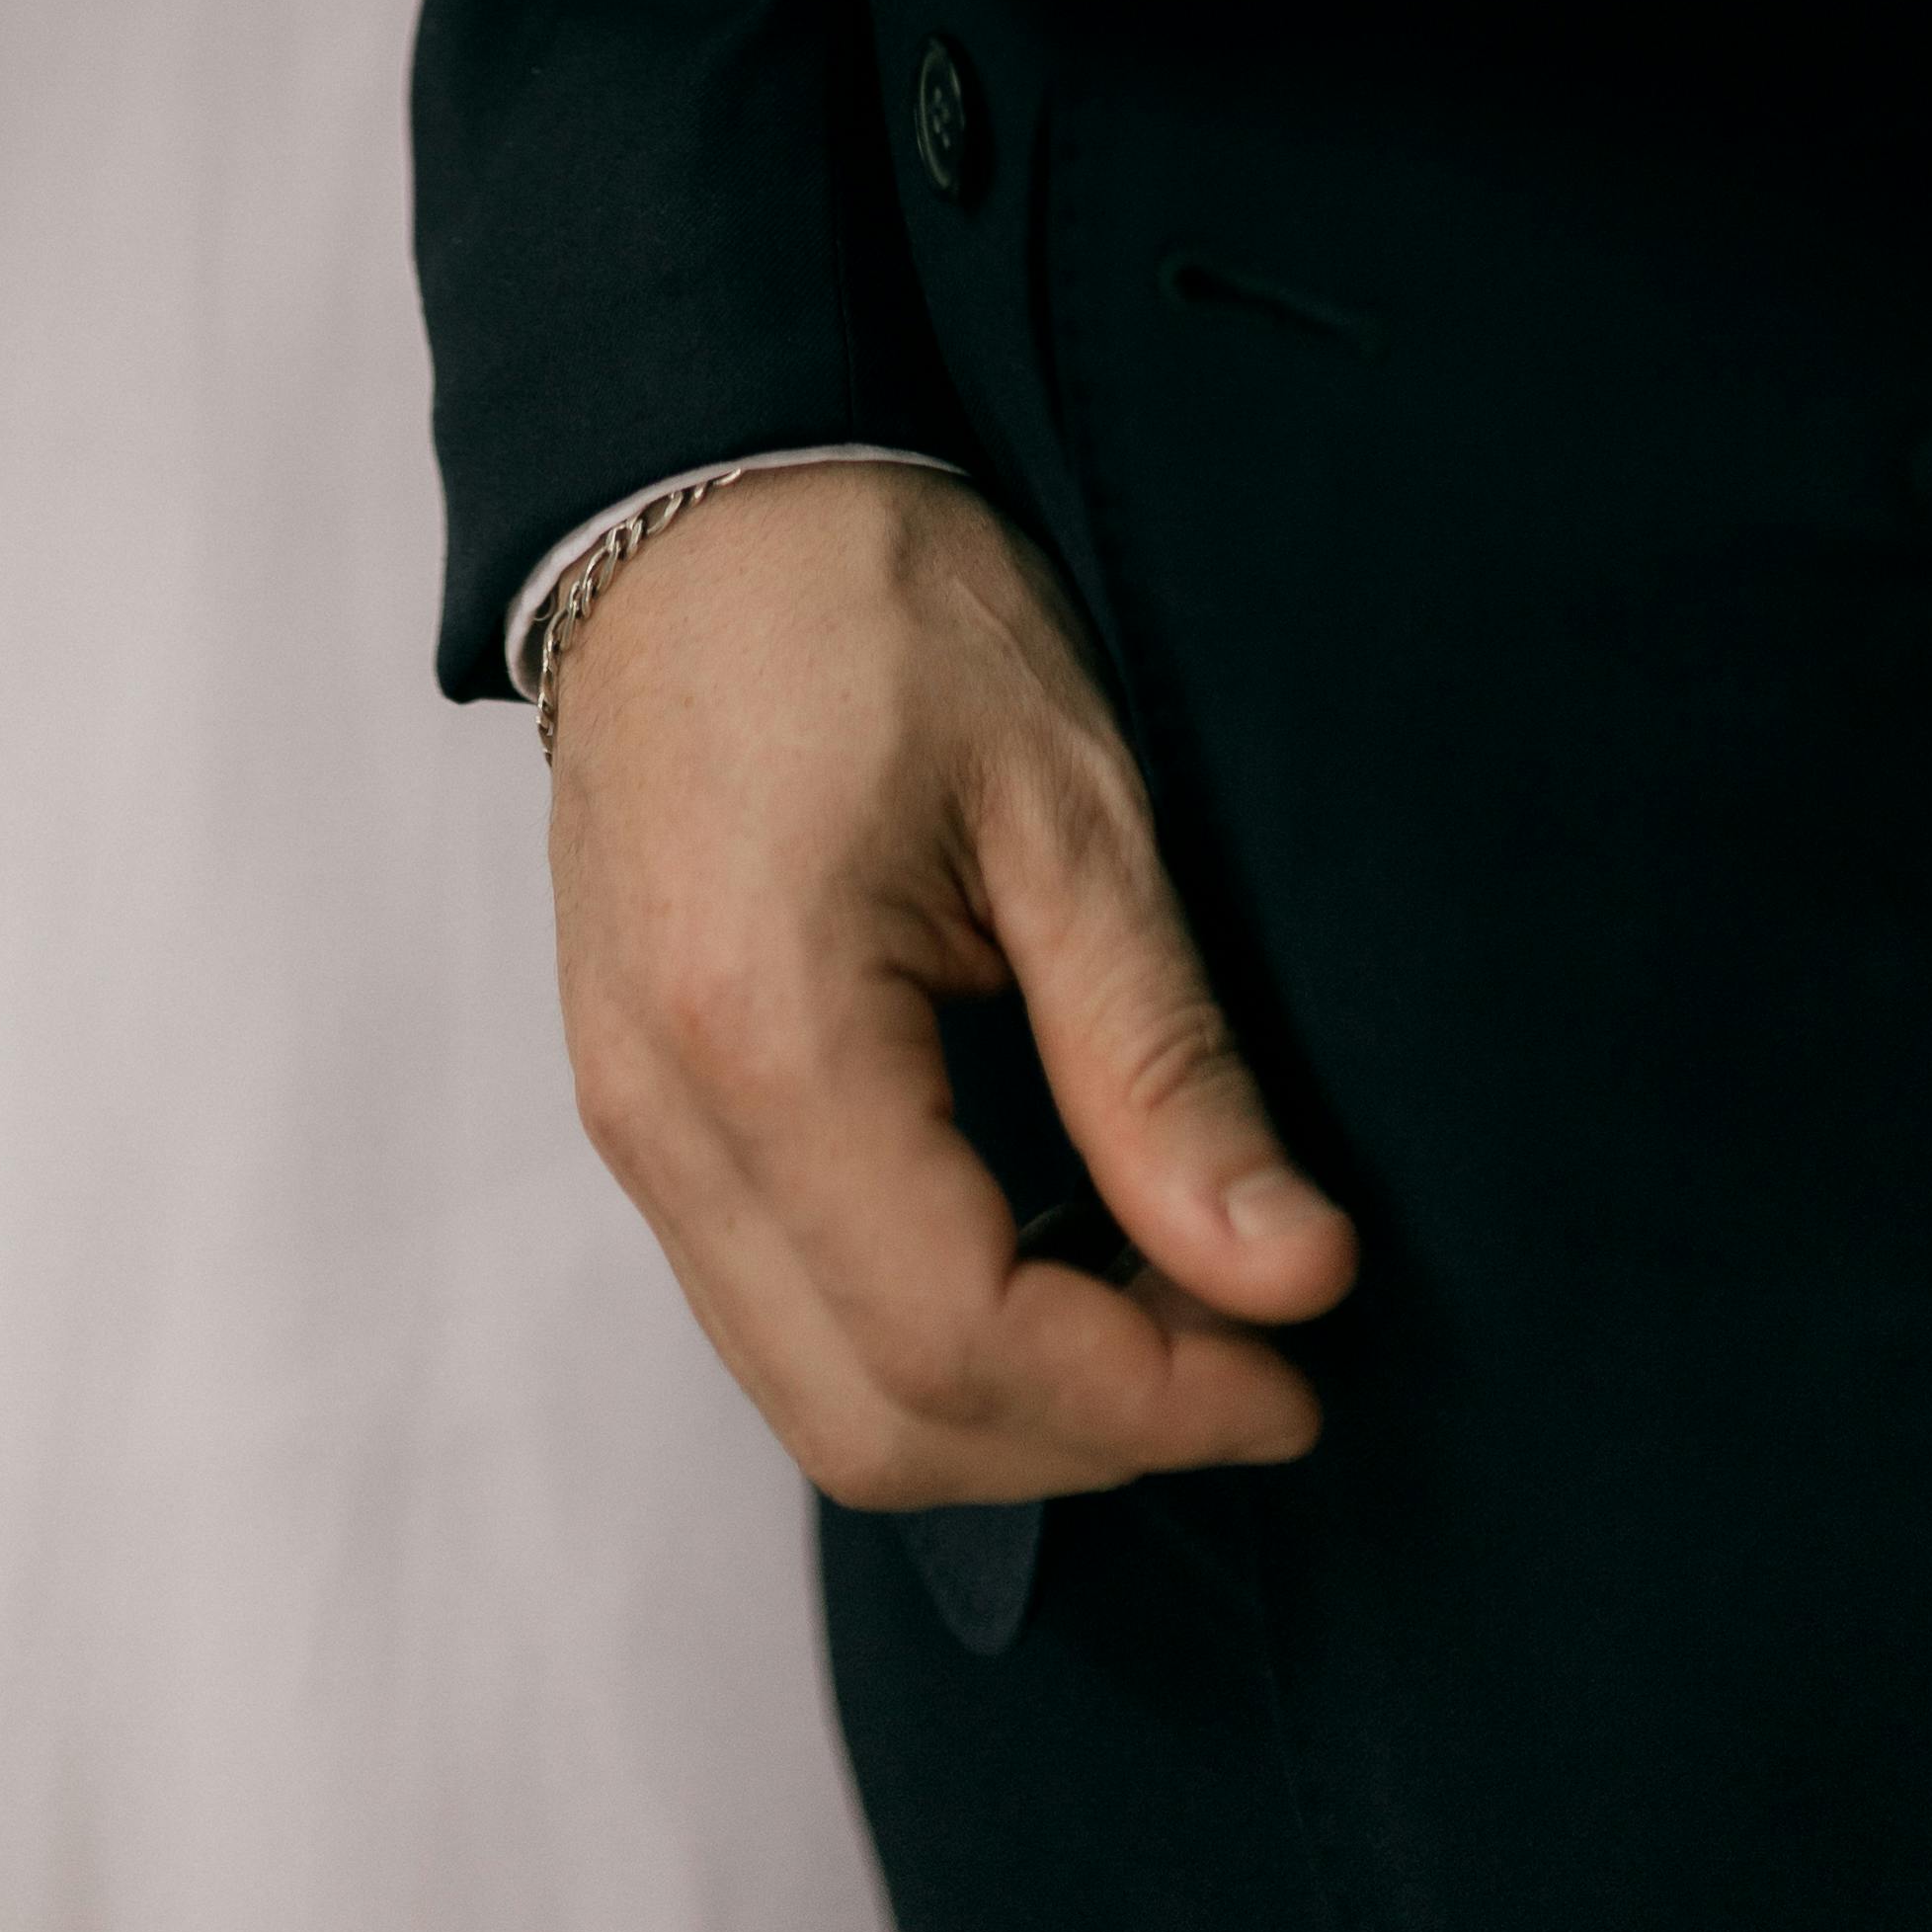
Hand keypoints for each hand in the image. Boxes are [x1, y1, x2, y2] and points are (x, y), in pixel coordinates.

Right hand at [546, 466, 1357, 1507]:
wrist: (697, 495)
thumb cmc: (880, 605)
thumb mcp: (1067, 807)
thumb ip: (1163, 1061)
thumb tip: (1290, 1277)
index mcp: (762, 1032)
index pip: (958, 1335)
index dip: (1148, 1399)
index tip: (1301, 1373)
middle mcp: (660, 1115)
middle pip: (873, 1419)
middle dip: (1085, 1435)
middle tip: (1257, 1356)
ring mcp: (630, 1121)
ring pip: (813, 1395)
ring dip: (1007, 1405)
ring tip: (1172, 1307)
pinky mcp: (639, 1106)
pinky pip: (772, 1310)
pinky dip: (922, 1339)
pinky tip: (1052, 1250)